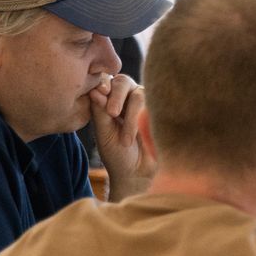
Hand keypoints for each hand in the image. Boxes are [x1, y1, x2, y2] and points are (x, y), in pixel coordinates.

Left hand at [89, 73, 154, 198]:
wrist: (139, 174)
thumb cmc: (117, 155)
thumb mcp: (104, 134)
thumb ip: (99, 112)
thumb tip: (95, 90)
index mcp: (108, 102)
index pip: (105, 81)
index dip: (104, 82)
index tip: (101, 93)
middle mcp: (126, 99)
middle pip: (123, 81)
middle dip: (117, 96)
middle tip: (113, 114)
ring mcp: (145, 105)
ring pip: (139, 94)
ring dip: (131, 117)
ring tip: (127, 140)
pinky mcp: (160, 113)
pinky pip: (156, 104)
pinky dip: (146, 119)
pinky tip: (142, 135)